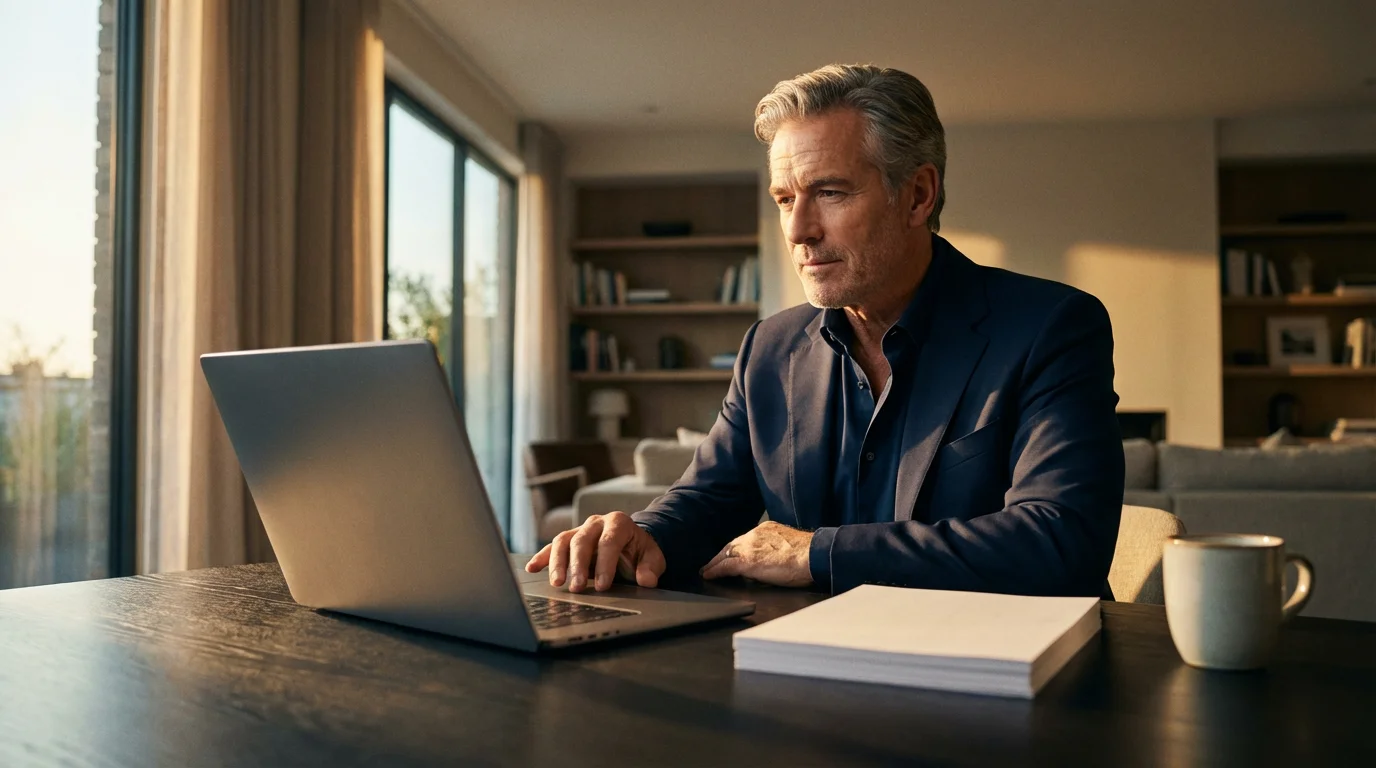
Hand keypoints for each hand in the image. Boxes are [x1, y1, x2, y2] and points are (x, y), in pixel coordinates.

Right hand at [525, 512, 665, 592]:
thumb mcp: (653, 557)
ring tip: (556, 583)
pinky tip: (531, 569)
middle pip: (582, 540)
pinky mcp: (568, 540)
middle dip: (577, 565)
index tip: (602, 586)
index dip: (605, 564)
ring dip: (557, 562)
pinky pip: (551, 546)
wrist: (630, 544)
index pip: (609, 541)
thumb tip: (646, 580)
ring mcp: (579, 530)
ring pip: (563, 540)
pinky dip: (540, 557)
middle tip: (575, 588)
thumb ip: (651, 567)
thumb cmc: (639, 551)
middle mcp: (596, 522)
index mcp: (618, 523)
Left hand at [700, 521, 813, 586]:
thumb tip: (771, 563)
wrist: (814, 555)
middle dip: (721, 555)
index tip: (730, 555)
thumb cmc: (809, 555)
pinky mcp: (747, 562)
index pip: (745, 539)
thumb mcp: (790, 546)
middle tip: (711, 564)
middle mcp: (756, 535)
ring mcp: (750, 547)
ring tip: (707, 571)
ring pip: (726, 554)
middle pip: (732, 545)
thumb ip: (777, 551)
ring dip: (714, 564)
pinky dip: (715, 571)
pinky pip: (725, 567)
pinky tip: (709, 575)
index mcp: (767, 530)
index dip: (735, 549)